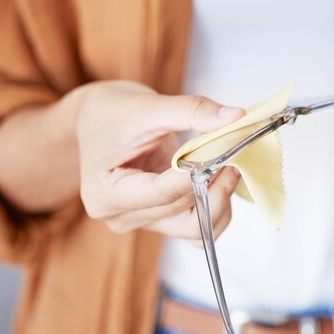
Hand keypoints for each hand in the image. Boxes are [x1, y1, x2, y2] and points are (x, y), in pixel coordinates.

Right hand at [75, 80, 243, 239]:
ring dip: (219, 199)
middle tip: (233, 151)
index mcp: (105, 194)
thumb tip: (235, 117)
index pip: (162, 193)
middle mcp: (121, 217)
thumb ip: (191, 111)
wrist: (99, 120)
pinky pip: (196, 227)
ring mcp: (142, 222)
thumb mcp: (148, 106)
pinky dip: (215, 209)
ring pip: (194, 228)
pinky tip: (219, 181)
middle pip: (181, 212)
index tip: (225, 151)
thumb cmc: (113, 112)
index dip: (197, 174)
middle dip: (213, 183)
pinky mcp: (160, 220)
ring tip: (228, 165)